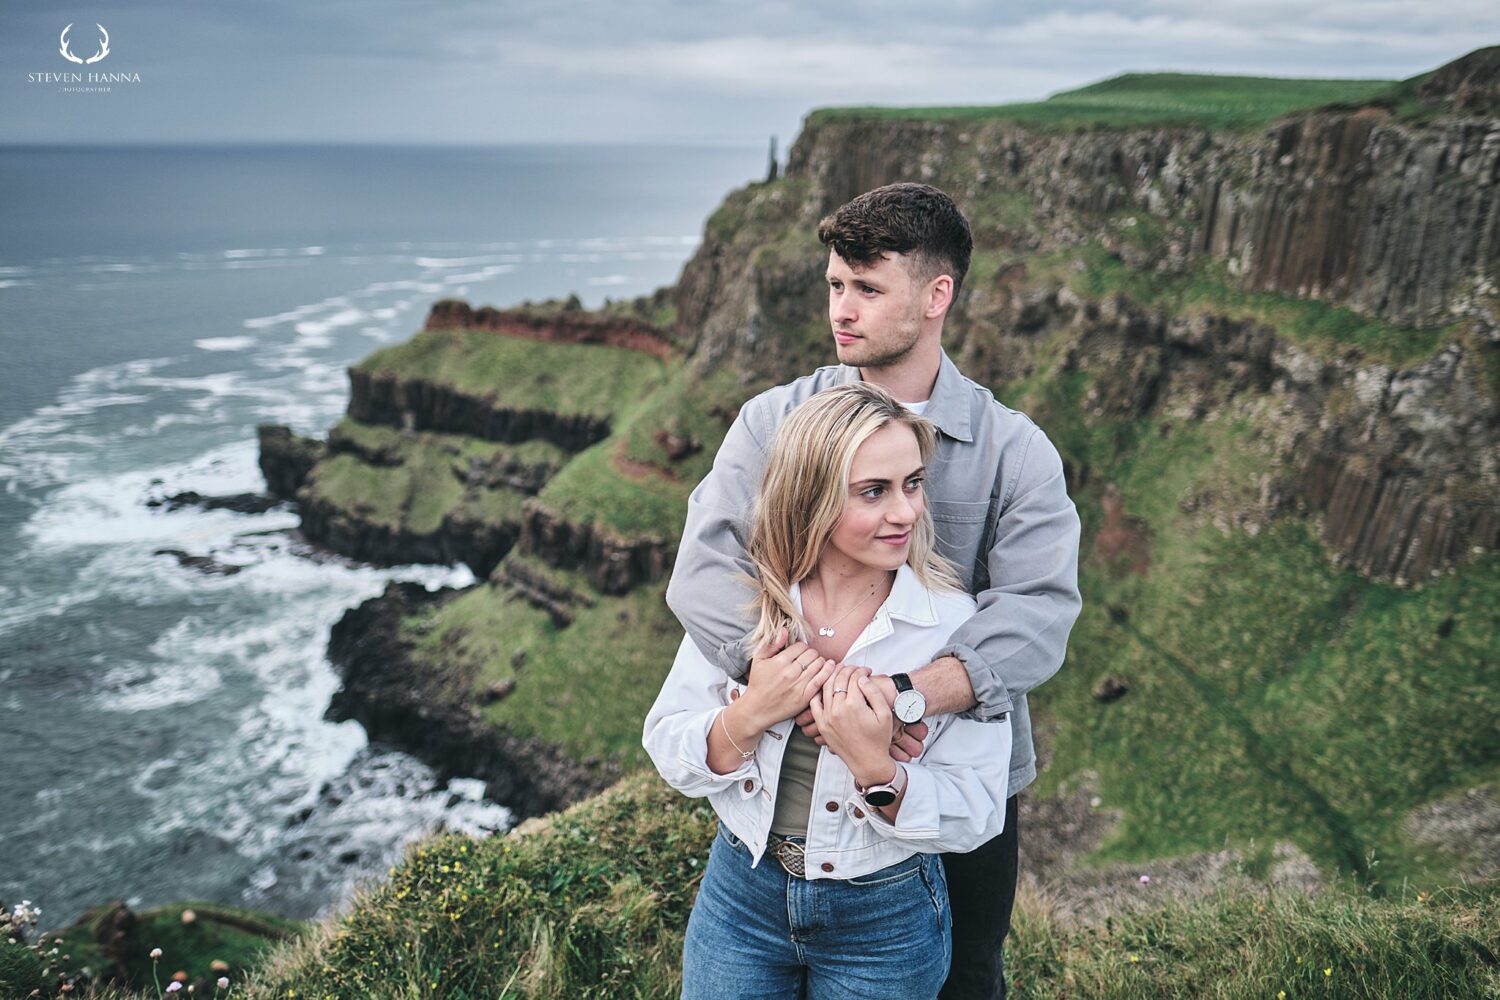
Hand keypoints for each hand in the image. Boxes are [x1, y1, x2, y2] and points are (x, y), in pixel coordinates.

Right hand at [737, 628, 835, 730]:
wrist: (757, 709)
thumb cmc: (758, 684)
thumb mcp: (758, 660)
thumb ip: (771, 644)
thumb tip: (784, 630)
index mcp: (779, 661)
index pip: (801, 646)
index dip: (803, 647)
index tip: (801, 651)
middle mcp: (790, 673)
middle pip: (812, 654)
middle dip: (812, 653)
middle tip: (809, 658)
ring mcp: (798, 685)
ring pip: (819, 665)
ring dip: (820, 661)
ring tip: (816, 663)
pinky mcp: (804, 697)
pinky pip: (821, 680)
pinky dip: (828, 672)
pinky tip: (830, 667)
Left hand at [794, 675, 929, 756]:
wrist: (868, 762)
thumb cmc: (879, 739)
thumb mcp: (885, 714)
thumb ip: (874, 692)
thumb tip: (862, 678)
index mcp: (854, 706)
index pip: (854, 678)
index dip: (861, 670)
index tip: (866, 670)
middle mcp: (837, 710)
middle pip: (838, 679)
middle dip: (847, 669)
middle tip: (854, 669)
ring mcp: (827, 718)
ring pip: (825, 687)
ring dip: (832, 676)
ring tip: (840, 672)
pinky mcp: (822, 725)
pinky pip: (814, 703)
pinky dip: (818, 692)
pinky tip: (825, 687)